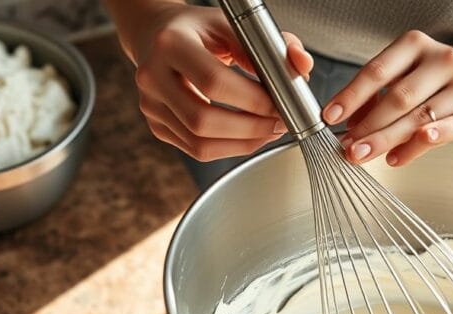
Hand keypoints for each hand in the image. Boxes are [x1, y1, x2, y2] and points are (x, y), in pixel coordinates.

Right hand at [126, 4, 312, 160]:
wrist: (157, 36)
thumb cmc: (199, 30)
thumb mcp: (234, 24)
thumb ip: (273, 44)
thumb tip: (302, 67)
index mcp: (170, 44)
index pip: (213, 81)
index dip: (251, 100)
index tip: (279, 104)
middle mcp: (151, 76)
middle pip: (202, 120)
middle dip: (249, 128)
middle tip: (278, 124)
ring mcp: (150, 105)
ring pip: (199, 143)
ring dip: (241, 144)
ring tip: (267, 131)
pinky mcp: (156, 126)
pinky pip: (195, 149)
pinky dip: (227, 148)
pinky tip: (247, 136)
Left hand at [323, 30, 452, 166]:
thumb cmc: (434, 81)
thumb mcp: (403, 77)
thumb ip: (374, 98)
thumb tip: (347, 125)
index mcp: (416, 45)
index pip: (377, 71)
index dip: (351, 96)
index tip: (330, 116)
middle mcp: (444, 59)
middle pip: (398, 98)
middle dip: (368, 126)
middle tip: (347, 147)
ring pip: (420, 117)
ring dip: (388, 139)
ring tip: (364, 154)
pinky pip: (450, 129)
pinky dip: (423, 144)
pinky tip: (401, 155)